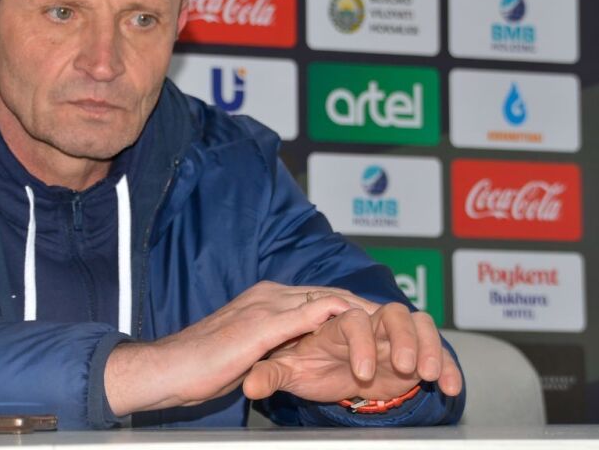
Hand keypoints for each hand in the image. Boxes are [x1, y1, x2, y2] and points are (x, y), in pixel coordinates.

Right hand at [104, 281, 376, 415]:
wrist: (167, 368)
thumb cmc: (196, 367)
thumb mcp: (242, 353)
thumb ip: (267, 347)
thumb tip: (284, 356)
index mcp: (263, 301)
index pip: (316, 298)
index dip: (347, 309)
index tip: (374, 322)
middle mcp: (267, 296)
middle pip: (327, 293)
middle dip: (362, 307)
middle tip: (393, 321)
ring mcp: (265, 306)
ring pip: (326, 298)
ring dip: (359, 310)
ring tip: (389, 323)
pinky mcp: (263, 324)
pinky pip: (311, 312)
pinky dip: (340, 315)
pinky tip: (362, 322)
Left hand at [242, 302, 462, 402]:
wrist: (324, 368)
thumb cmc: (305, 362)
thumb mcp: (287, 370)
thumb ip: (271, 374)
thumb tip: (250, 387)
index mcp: (336, 322)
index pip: (352, 318)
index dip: (360, 341)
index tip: (363, 372)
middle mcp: (369, 322)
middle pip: (391, 313)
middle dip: (402, 338)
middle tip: (404, 367)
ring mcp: (393, 335)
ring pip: (417, 323)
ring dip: (429, 346)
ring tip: (429, 375)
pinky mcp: (413, 352)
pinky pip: (436, 349)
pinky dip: (448, 365)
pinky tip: (451, 387)